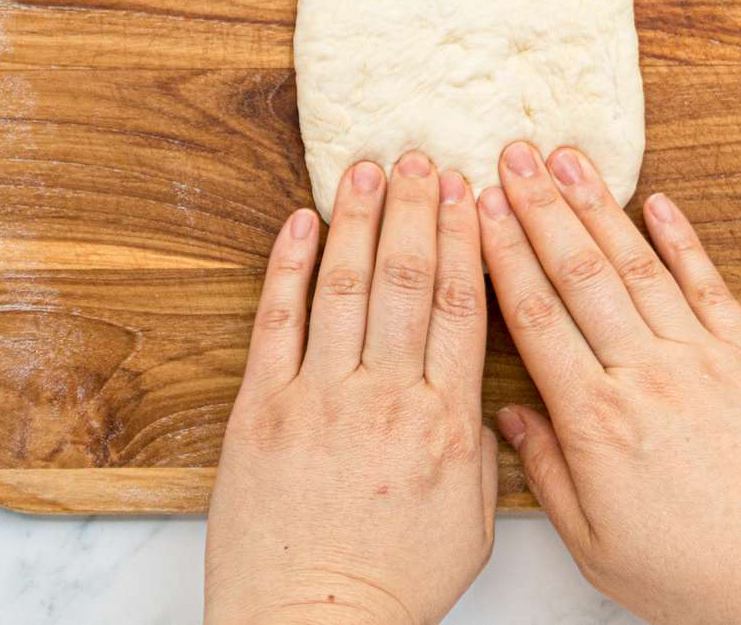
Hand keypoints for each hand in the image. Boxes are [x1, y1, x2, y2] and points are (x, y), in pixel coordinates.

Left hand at [205, 153, 496, 623]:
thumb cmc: (392, 585)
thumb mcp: (472, 526)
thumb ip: (481, 450)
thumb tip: (480, 394)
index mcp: (445, 424)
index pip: (460, 307)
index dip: (466, 242)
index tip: (470, 196)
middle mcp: (386, 398)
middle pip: (409, 281)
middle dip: (418, 212)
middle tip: (423, 159)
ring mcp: (319, 399)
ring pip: (347, 288)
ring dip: (360, 221)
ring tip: (369, 170)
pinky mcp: (260, 409)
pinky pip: (277, 321)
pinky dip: (289, 267)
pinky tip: (302, 223)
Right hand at [480, 142, 740, 624]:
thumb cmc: (702, 573)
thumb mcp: (598, 547)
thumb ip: (548, 474)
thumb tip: (511, 417)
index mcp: (595, 421)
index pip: (535, 316)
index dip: (503, 253)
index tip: (481, 207)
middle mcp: (643, 374)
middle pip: (577, 273)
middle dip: (539, 207)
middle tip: (513, 155)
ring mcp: (700, 357)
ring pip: (636, 266)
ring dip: (597, 207)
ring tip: (568, 159)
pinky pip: (708, 284)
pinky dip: (681, 239)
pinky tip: (657, 202)